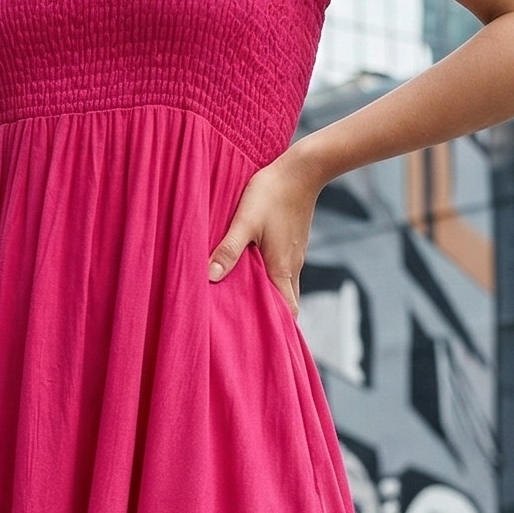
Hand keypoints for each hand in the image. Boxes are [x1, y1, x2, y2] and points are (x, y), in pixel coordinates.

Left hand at [206, 150, 319, 319]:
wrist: (303, 169)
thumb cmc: (272, 193)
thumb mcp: (245, 221)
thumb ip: (228, 249)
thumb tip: (211, 277)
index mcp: (282, 269)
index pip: (287, 312)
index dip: (279, 330)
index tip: (264, 343)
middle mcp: (292, 267)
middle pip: (286, 304)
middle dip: (272, 319)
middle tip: (249, 330)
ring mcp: (294, 255)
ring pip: (283, 287)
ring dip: (269, 298)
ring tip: (245, 307)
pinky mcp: (292, 243)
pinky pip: (282, 271)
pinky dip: (270, 281)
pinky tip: (253, 276)